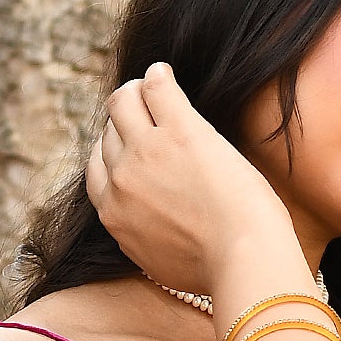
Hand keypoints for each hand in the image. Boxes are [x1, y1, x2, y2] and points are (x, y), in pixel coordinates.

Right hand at [85, 63, 296, 297]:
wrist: (243, 259)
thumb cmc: (215, 266)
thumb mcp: (158, 259)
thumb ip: (141, 232)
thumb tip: (145, 223)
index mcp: (113, 214)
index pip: (97, 167)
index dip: (114, 151)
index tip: (131, 144)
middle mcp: (121, 180)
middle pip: (110, 133)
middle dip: (125, 122)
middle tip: (147, 112)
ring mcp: (146, 151)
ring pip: (123, 101)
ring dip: (136, 91)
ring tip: (155, 87)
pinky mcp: (178, 129)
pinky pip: (156, 87)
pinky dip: (158, 76)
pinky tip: (165, 74)